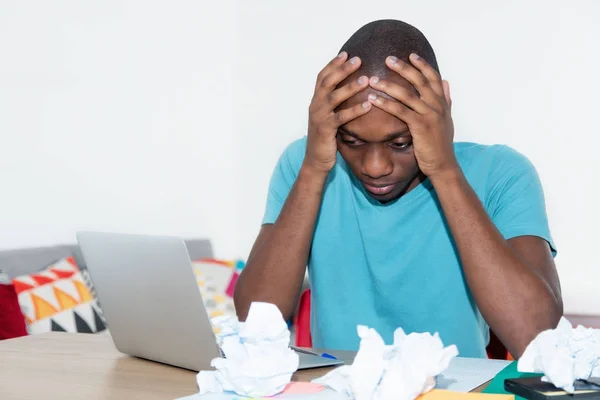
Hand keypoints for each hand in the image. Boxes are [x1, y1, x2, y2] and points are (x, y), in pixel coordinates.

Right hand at [304, 52, 370, 173]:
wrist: (316, 161)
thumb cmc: (326, 139)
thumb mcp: (328, 117)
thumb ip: (334, 104)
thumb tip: (349, 91)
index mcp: (315, 101)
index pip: (322, 77)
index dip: (333, 64)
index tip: (346, 53)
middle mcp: (315, 106)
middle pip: (327, 82)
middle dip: (342, 69)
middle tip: (358, 59)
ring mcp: (319, 117)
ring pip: (334, 97)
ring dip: (350, 86)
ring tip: (366, 79)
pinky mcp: (326, 130)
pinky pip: (341, 117)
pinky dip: (355, 110)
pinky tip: (368, 104)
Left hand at [367, 53, 457, 178]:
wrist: (443, 165)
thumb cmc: (441, 144)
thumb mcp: (447, 119)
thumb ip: (446, 99)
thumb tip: (446, 82)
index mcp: (442, 102)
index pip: (433, 77)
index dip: (422, 65)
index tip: (410, 55)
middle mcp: (437, 105)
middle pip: (419, 80)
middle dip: (403, 68)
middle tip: (387, 59)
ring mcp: (429, 115)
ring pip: (407, 94)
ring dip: (388, 85)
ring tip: (372, 79)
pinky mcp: (419, 126)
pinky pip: (400, 111)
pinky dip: (385, 103)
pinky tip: (373, 99)